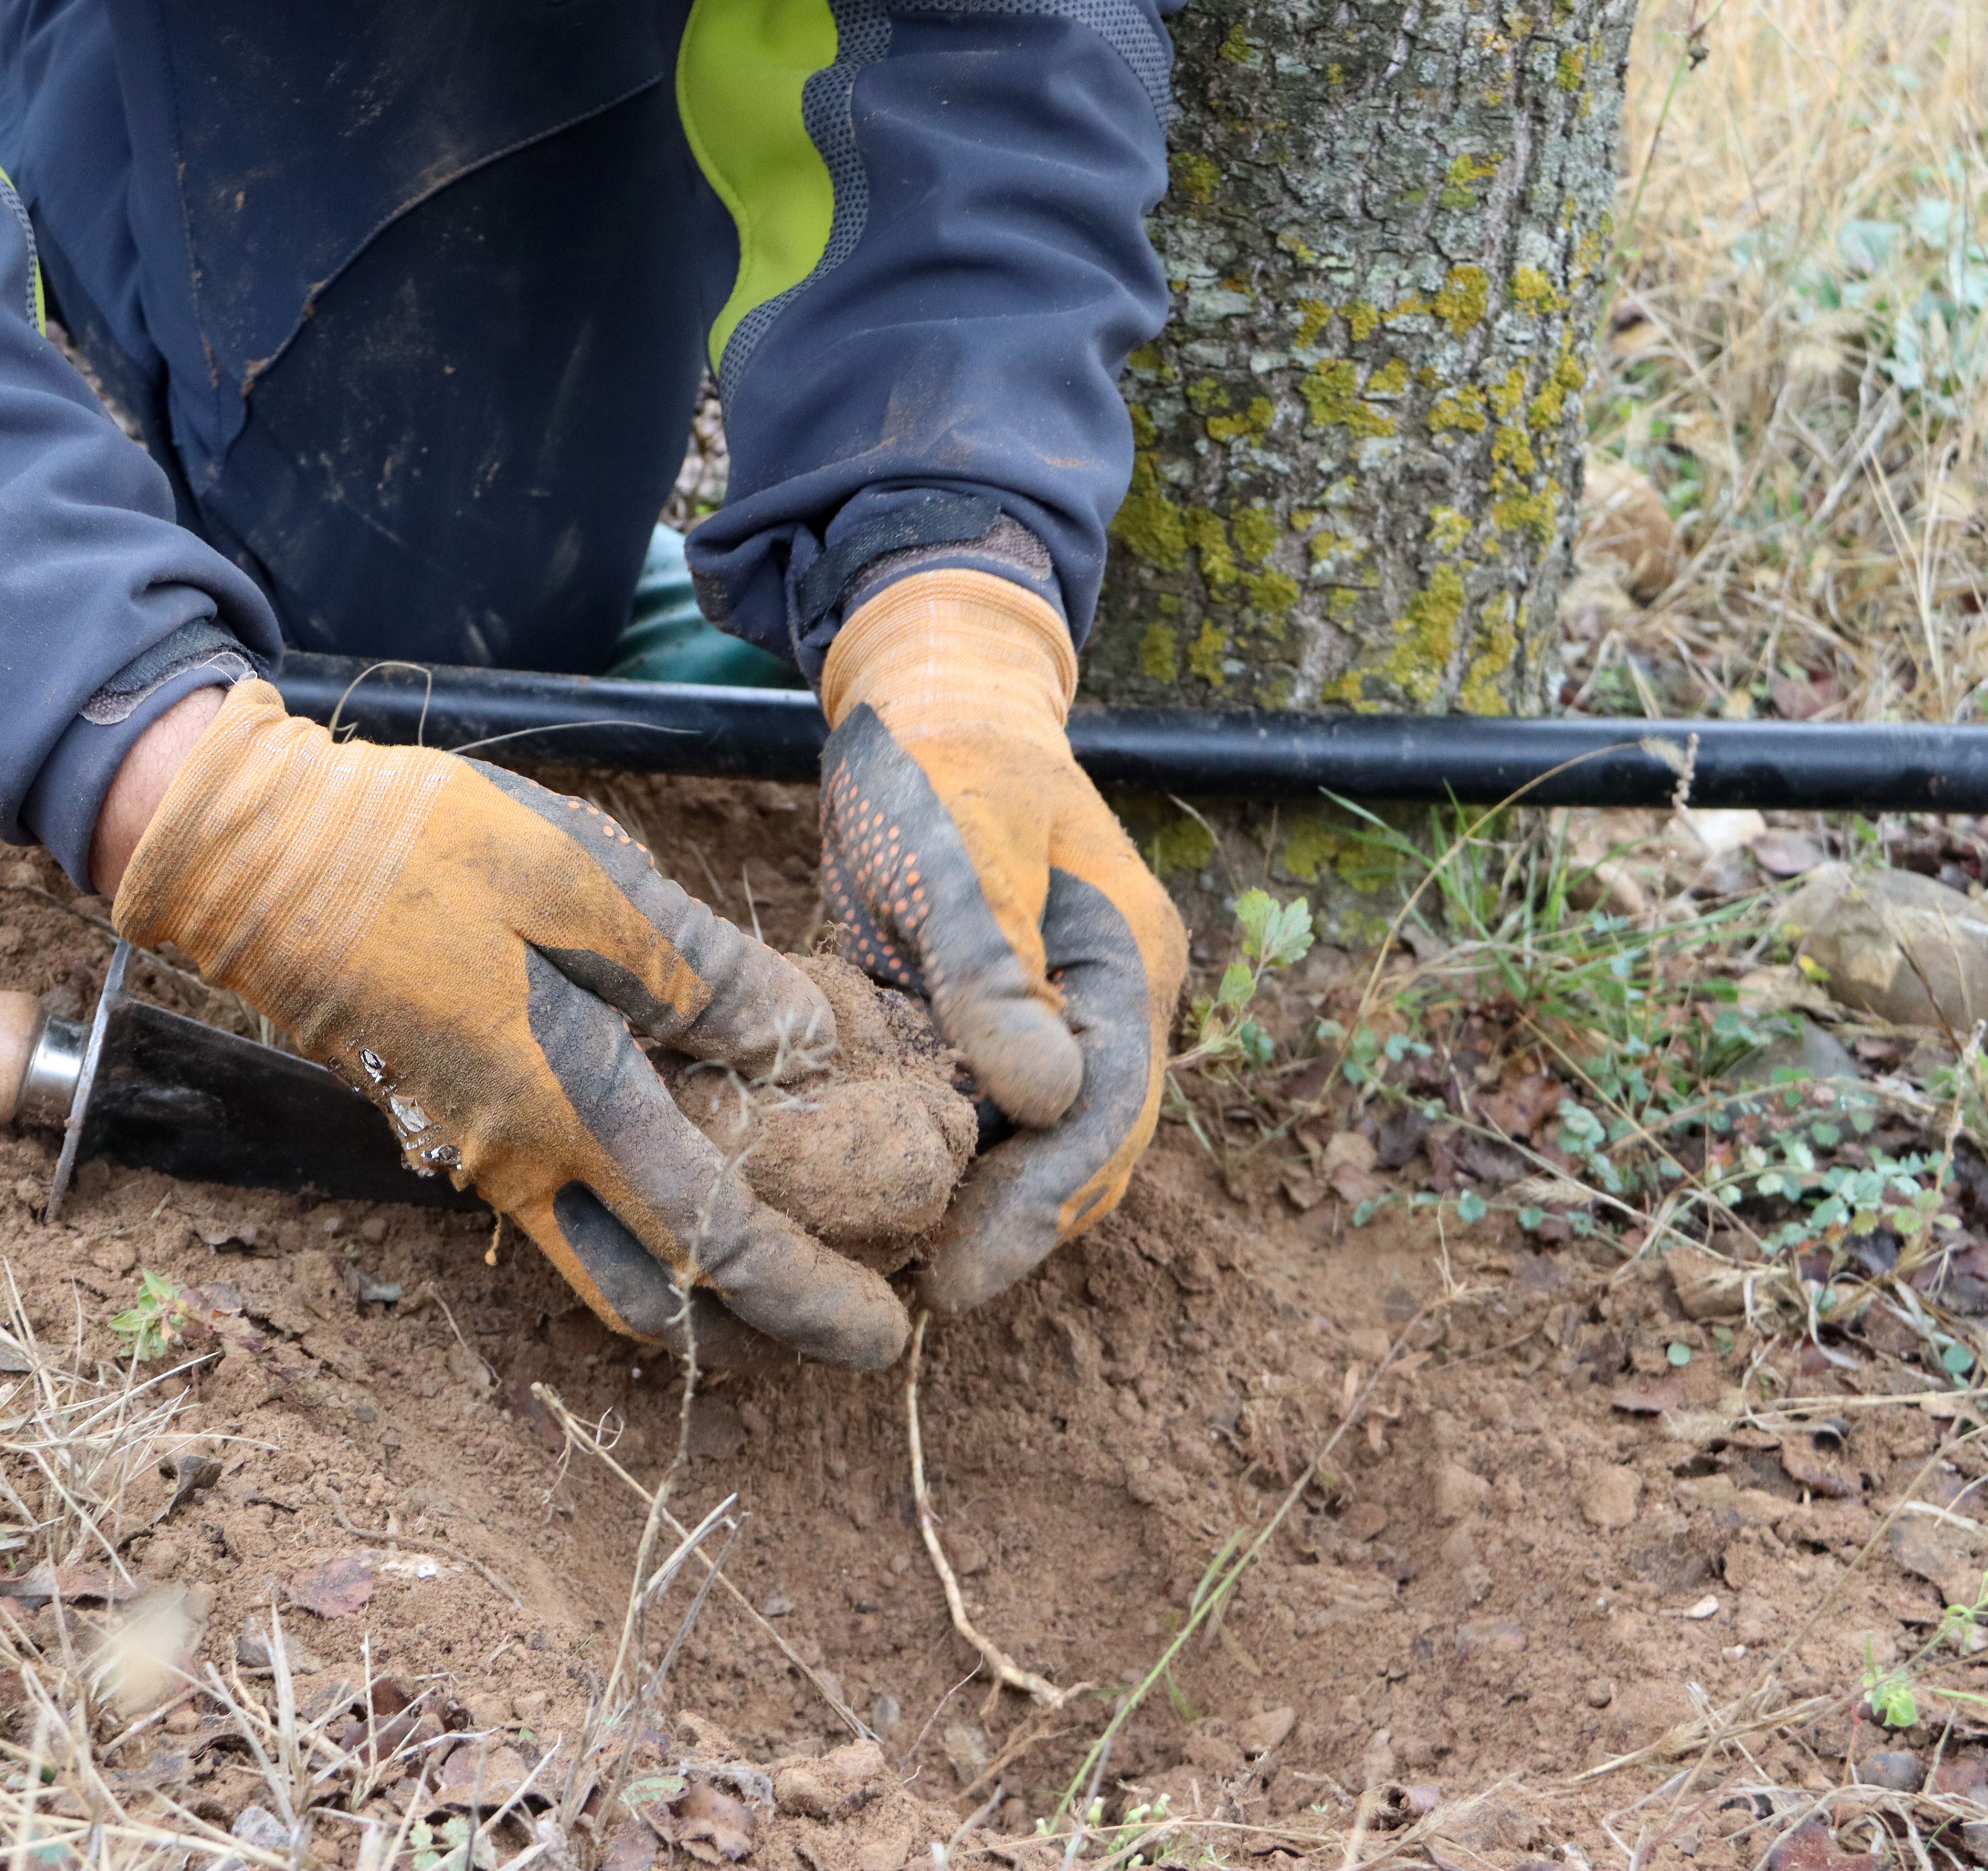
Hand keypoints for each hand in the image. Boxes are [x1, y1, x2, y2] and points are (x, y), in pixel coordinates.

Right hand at [111, 679, 910, 1370]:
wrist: (261, 857)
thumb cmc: (431, 855)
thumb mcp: (592, 884)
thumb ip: (704, 975)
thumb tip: (802, 1048)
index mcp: (572, 1109)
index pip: (716, 1245)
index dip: (810, 1299)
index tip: (885, 1336)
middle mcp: (520, 1161)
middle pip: (646, 1299)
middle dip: (746, 1324)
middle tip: (830, 1306)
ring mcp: (472, 1148)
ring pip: (595, 1255)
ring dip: (685, 1268)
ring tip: (771, 1232)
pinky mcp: (444, 1114)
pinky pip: (553, 1198)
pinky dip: (628, 1204)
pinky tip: (675, 1141)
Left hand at [817, 571, 1187, 1311]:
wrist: (921, 691)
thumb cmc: (943, 757)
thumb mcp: (962, 847)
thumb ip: (995, 967)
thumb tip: (1045, 1097)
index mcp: (1125, 966)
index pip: (1104, 1118)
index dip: (1041, 1207)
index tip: (964, 1278)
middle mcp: (1097, 1006)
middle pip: (1078, 1151)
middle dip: (1013, 1228)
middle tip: (925, 1297)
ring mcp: (1041, 1016)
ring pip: (1022, 1143)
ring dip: (970, 1204)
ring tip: (887, 1272)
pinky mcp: (973, 1017)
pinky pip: (965, 1109)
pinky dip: (929, 1156)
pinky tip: (862, 1198)